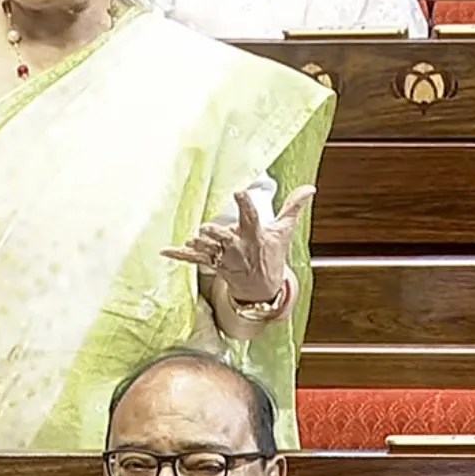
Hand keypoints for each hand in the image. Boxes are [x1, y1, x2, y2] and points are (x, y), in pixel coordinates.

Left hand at [161, 185, 315, 301]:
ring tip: (193, 239)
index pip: (251, 217)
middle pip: (226, 239)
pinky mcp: (212, 263)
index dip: (245, 205)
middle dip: (218, 234)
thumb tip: (310, 187)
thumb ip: (293, 207)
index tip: (239, 192)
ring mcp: (224, 257)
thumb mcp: (284, 231)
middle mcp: (238, 247)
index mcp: (255, 235)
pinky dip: (179, 254)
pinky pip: (193, 259)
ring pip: (209, 249)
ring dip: (200, 245)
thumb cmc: (271, 254)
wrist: (262, 288)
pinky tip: (164, 250)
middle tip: (208, 228)